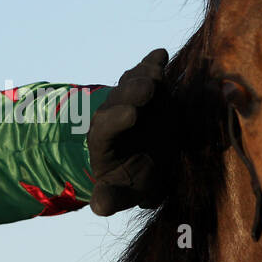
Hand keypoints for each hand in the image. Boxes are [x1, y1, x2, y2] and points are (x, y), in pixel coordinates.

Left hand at [88, 48, 179, 215]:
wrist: (151, 160)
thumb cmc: (133, 179)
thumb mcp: (124, 191)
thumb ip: (112, 196)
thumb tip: (100, 207)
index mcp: (103, 140)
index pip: (104, 128)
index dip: (116, 119)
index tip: (131, 114)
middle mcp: (115, 114)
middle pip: (119, 100)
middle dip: (132, 93)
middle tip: (147, 89)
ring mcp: (131, 98)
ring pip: (133, 84)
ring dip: (144, 76)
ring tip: (158, 71)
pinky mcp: (150, 88)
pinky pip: (148, 72)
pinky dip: (153, 63)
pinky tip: (161, 54)